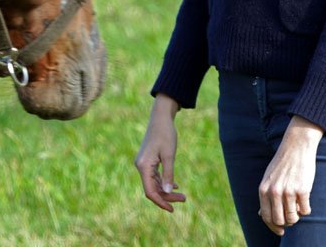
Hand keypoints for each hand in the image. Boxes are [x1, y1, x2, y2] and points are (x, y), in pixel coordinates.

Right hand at [134, 94, 188, 211]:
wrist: (161, 117)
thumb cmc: (166, 134)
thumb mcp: (169, 155)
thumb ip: (169, 174)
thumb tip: (168, 192)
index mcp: (143, 166)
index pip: (150, 191)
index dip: (161, 202)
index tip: (172, 209)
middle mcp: (140, 166)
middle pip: (152, 189)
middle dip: (167, 196)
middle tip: (184, 199)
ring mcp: (143, 164)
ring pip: (154, 184)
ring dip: (167, 190)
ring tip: (182, 195)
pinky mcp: (148, 161)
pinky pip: (155, 177)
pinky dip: (164, 182)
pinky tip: (175, 186)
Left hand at [258, 115, 322, 234]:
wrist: (296, 147)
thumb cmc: (282, 164)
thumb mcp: (268, 178)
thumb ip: (265, 196)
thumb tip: (261, 215)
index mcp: (263, 189)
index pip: (266, 217)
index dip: (273, 227)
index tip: (280, 232)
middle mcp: (274, 191)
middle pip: (280, 221)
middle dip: (286, 223)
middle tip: (292, 218)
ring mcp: (288, 191)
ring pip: (293, 218)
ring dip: (297, 216)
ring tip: (298, 207)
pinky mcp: (303, 190)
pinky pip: (305, 211)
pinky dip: (306, 209)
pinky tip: (305, 201)